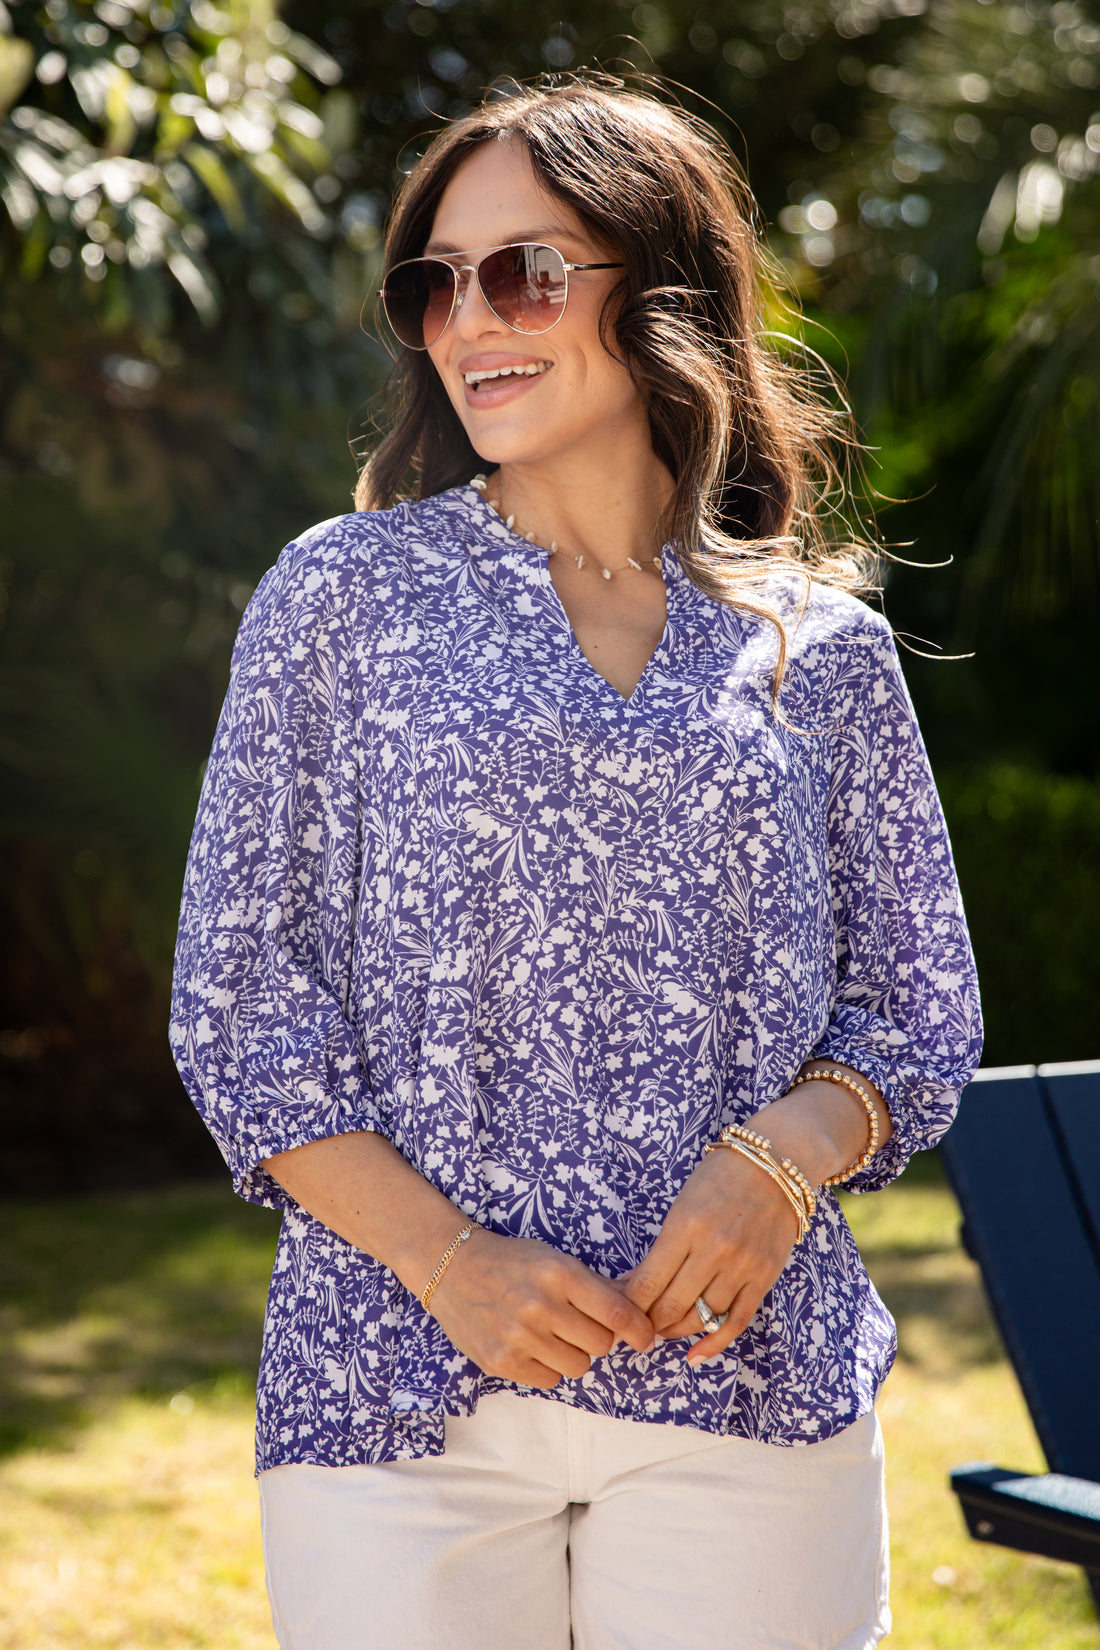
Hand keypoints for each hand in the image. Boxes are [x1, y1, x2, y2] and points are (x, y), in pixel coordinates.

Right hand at [428, 1229, 655, 1387]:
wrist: (454, 1269)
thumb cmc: (513, 1262)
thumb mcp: (556, 1260)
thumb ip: (598, 1286)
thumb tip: (641, 1308)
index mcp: (559, 1274)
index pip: (616, 1313)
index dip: (638, 1328)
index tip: (644, 1336)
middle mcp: (540, 1306)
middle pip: (601, 1344)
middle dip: (597, 1336)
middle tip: (578, 1323)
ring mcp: (519, 1337)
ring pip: (578, 1366)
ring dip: (573, 1353)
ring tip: (552, 1333)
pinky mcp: (502, 1362)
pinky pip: (549, 1380)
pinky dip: (547, 1367)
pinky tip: (531, 1345)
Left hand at [619, 1148, 800, 1364]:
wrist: (777, 1165)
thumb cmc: (720, 1178)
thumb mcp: (682, 1206)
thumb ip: (664, 1247)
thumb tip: (635, 1285)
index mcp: (685, 1226)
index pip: (648, 1283)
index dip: (629, 1306)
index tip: (619, 1314)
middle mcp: (713, 1249)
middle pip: (671, 1305)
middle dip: (649, 1322)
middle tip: (638, 1327)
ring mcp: (742, 1266)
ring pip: (702, 1317)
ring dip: (676, 1331)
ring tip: (662, 1330)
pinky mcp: (764, 1278)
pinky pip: (737, 1322)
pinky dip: (714, 1343)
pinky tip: (695, 1355)